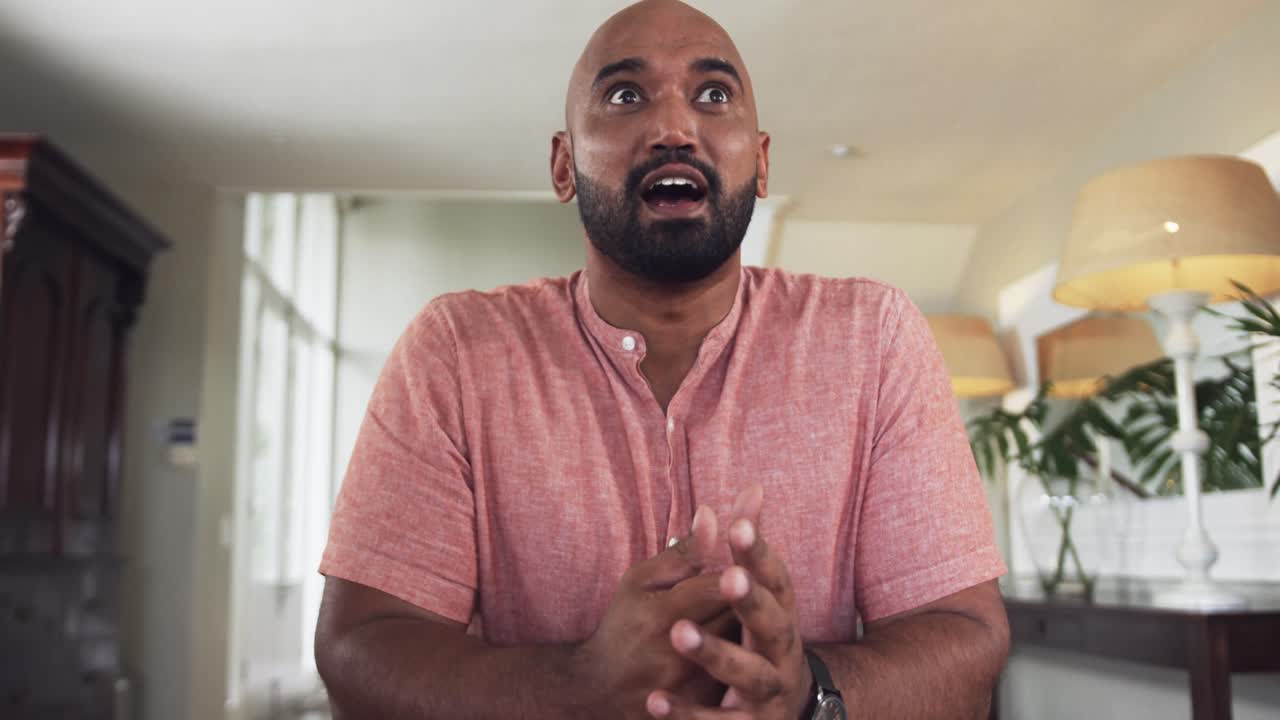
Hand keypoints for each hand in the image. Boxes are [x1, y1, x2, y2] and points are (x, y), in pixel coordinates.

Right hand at [574, 504, 737, 715]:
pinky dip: (743, 657)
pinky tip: (744, 646)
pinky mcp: (698, 705)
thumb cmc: (622, 625)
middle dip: (751, 598)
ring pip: (741, 648)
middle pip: (736, 618)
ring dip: (751, 627)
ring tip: (752, 615)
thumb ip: (682, 553)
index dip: (742, 570)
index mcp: (661, 614)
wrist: (599, 690)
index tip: (751, 559)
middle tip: (759, 585)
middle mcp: (676, 652)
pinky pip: (735, 677)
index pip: (718, 587)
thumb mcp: (640, 581)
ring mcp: (689, 684)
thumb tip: (712, 514)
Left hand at [645, 484, 813, 718]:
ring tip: (678, 632)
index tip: (738, 527)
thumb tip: (750, 489)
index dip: (758, 553)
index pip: (776, 578)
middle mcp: (782, 650)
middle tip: (727, 576)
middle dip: (749, 600)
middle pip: (771, 624)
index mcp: (782, 613)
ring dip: (714, 652)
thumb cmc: (761, 640)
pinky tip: (654, 701)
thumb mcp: (755, 594)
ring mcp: (769, 691)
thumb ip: (747, 549)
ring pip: (746, 674)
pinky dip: (687, 713)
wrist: (784, 714)